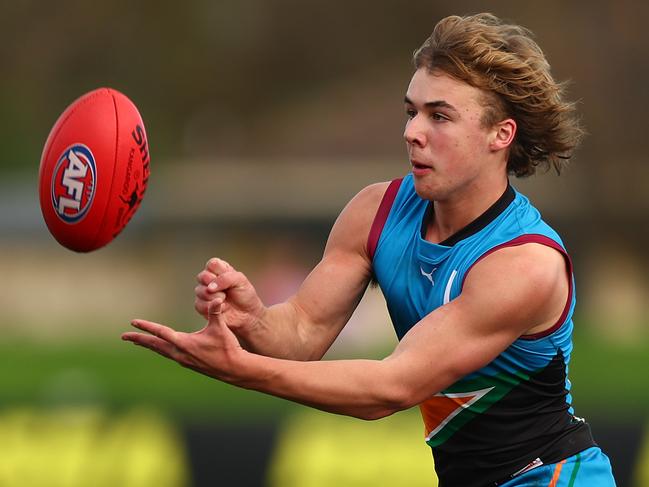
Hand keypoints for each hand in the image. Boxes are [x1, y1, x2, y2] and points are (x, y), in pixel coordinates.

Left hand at [122, 303, 245, 382]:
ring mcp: (183, 360)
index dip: (146, 327)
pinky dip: (160, 350)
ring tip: (138, 342)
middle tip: (124, 336)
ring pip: (161, 351)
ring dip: (149, 345)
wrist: (234, 369)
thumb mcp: (221, 328)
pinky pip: (169, 355)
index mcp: (184, 343)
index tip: (133, 323)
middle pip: (154, 345)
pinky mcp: (189, 364)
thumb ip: (215, 312)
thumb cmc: (227, 347)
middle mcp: (180, 353)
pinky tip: (161, 348)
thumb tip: (216, 297)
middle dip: (139, 340)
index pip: (161, 333)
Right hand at [194, 258, 264, 336]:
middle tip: (226, 292)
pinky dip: (211, 307)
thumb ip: (225, 279)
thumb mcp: (240, 281)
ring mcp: (203, 292)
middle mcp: (209, 279)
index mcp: (219, 269)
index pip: (211, 264)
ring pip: (199, 290)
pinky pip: (198, 304)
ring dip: (214, 297)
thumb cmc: (245, 294)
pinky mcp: (201, 305)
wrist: (247, 314)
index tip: (230, 279)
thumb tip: (209, 287)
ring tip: (224, 300)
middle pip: (202, 276)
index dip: (219, 272)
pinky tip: (221, 308)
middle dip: (216, 285)